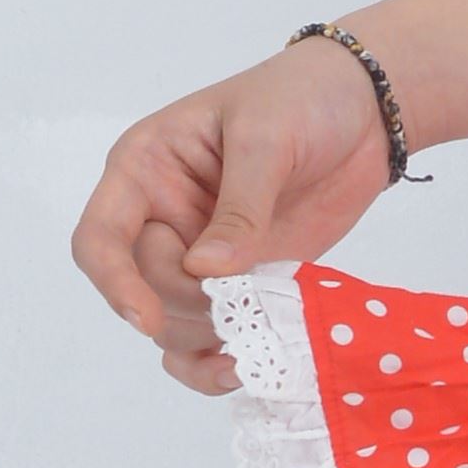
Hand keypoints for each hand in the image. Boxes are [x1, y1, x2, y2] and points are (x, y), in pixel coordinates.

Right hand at [69, 41, 403, 394]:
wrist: (367, 110)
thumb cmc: (303, 98)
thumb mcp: (266, 137)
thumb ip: (239, 207)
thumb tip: (206, 271)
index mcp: (146, 169)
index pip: (100, 237)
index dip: (115, 282)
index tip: (146, 317)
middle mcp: (162, 217)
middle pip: (142, 290)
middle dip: (187, 305)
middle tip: (246, 296)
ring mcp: (201, 255)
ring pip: (172, 323)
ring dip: (207, 337)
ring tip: (258, 333)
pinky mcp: (242, 282)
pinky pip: (209, 336)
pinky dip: (218, 360)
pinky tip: (246, 369)